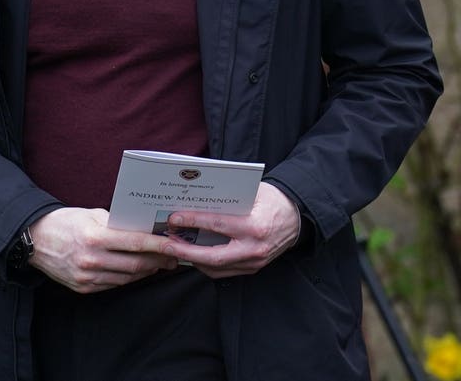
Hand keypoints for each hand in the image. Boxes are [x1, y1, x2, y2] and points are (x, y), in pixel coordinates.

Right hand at [28, 207, 177, 292]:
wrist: (36, 239)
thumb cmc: (66, 221)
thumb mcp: (92, 214)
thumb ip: (118, 223)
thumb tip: (144, 229)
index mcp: (95, 236)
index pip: (135, 243)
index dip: (158, 245)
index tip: (175, 245)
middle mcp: (92, 259)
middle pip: (135, 264)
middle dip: (158, 260)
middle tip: (173, 256)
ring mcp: (87, 277)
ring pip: (127, 277)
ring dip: (146, 271)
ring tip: (159, 263)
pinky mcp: (83, 288)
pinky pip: (113, 284)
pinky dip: (129, 278)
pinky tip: (137, 270)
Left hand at [162, 182, 300, 277]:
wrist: (297, 217)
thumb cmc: (273, 199)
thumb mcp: (253, 191)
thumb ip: (228, 198)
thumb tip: (196, 197)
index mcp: (254, 226)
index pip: (217, 225)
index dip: (193, 221)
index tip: (174, 218)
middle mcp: (254, 248)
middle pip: (212, 256)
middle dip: (185, 251)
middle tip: (166, 243)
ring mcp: (254, 262)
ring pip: (216, 268)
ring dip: (192, 259)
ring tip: (175, 247)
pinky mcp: (253, 268)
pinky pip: (224, 271)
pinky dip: (206, 264)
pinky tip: (193, 254)